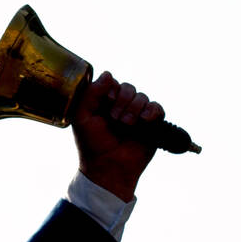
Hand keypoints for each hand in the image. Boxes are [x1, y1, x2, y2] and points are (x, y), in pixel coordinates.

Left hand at [72, 70, 163, 201]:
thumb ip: (91, 94)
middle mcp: (121, 106)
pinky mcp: (152, 125)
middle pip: (129, 88)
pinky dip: (152, 110)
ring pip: (142, 97)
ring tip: (126, 125)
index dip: (112, 89)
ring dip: (134, 108)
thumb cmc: (92, 145)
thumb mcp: (82, 117)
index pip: (113, 83)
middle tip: (115, 118)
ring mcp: (137, 115)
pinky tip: (144, 120)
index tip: (108, 99)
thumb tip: (108, 74)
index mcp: (104, 103)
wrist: (108, 167)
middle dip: (123, 100)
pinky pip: (157, 108)